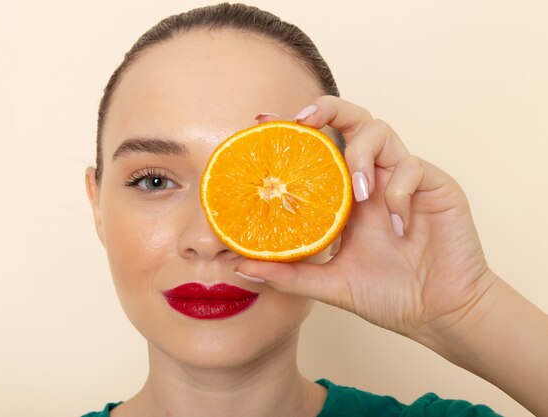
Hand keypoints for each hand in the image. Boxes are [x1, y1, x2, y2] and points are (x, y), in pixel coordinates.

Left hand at [240, 96, 495, 339]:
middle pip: (353, 120)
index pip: (320, 148)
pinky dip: (398, 192)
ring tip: (357, 193)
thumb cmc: (389, 295)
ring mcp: (404, 179)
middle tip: (304, 122)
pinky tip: (397, 226)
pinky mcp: (436, 186)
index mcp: (347, 195)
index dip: (294, 130)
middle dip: (328, 109)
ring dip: (360, 155)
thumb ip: (290, 274)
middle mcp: (373, 179)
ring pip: (380, 131)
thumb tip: (242, 267)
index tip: (262, 121)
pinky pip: (413, 168)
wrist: (438, 314)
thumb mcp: (331, 285)